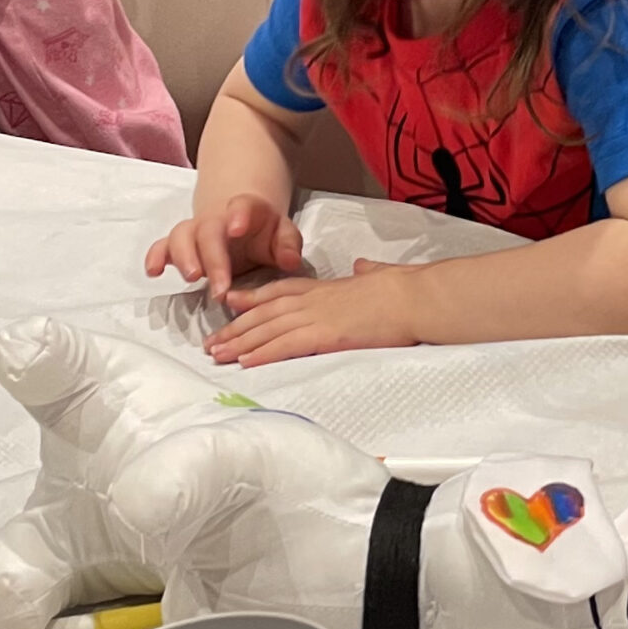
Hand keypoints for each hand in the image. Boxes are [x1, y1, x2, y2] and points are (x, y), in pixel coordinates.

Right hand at [145, 193, 304, 301]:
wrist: (242, 223)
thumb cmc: (265, 232)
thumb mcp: (284, 234)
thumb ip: (288, 244)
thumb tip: (290, 261)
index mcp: (246, 210)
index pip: (242, 206)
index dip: (238, 215)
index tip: (237, 228)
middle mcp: (216, 219)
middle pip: (208, 230)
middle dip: (213, 258)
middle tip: (220, 288)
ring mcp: (195, 231)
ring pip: (181, 236)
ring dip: (183, 257)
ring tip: (192, 278)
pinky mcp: (180, 245)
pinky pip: (162, 246)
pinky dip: (155, 256)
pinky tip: (154, 272)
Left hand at [206, 259, 422, 365]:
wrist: (416, 296)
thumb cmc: (404, 288)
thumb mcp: (380, 274)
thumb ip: (368, 271)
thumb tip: (364, 266)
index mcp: (325, 288)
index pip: (279, 291)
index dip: (252, 298)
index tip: (230, 303)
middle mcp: (314, 300)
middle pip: (264, 313)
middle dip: (236, 328)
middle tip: (211, 343)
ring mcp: (317, 317)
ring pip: (267, 330)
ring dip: (240, 344)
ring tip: (217, 355)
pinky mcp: (325, 336)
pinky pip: (286, 346)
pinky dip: (262, 354)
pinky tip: (245, 362)